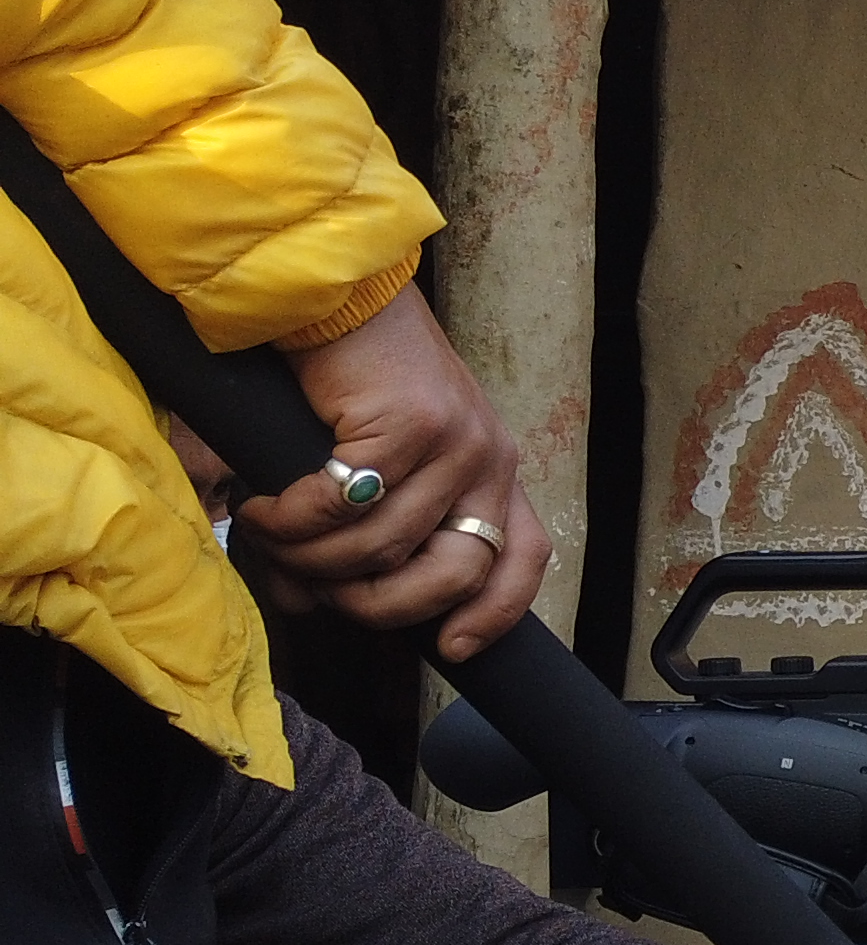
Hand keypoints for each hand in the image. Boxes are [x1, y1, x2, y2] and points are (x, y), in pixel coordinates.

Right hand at [238, 288, 547, 660]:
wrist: (337, 295)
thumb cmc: (351, 381)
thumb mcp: (371, 462)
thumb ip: (352, 537)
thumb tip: (304, 603)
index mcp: (493, 473)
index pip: (524, 559)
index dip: (492, 614)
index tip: (448, 650)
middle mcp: (490, 461)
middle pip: (450, 576)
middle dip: (375, 604)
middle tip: (315, 588)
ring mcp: (458, 443)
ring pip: (383, 547)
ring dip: (310, 558)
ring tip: (267, 535)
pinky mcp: (412, 425)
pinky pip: (343, 506)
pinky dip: (293, 520)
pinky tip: (263, 507)